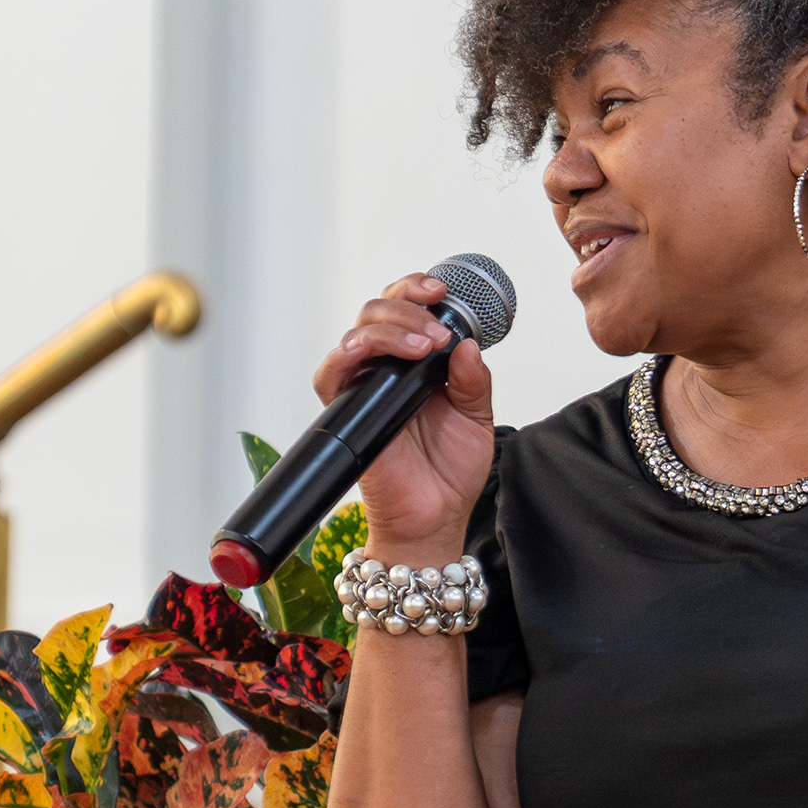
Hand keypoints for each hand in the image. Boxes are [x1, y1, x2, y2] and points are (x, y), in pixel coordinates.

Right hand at [313, 274, 497, 558]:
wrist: (435, 517)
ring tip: (425, 348)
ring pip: (357, 331)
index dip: (418, 289)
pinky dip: (347, 353)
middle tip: (438, 333)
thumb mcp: (477, 416)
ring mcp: (364, 387)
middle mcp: (386, 369)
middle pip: (378, 309)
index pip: (406, 307)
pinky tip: (372, 350)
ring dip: (391, 327)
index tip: (444, 292)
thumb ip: (473, 380)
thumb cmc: (450, 471)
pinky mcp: (346, 412)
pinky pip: (331, 372)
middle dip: (409, 307)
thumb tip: (468, 344)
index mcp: (417, 363)